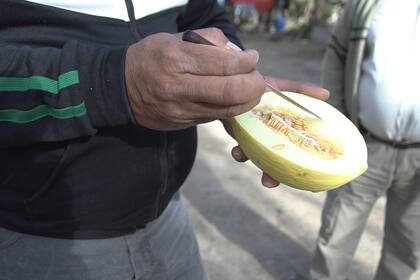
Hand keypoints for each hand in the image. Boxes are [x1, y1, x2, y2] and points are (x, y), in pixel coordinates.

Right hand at [125, 28, 265, 130]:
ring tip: (251, 89)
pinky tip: (235, 99)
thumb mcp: (174, 38)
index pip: (223, 63)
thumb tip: (238, 54)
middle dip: (254, 85)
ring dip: (248, 100)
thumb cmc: (151, 57)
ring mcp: (181, 109)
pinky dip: (232, 108)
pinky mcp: (183, 123)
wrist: (122, 88)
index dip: (246, 62)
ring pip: (227, 110)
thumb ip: (209, 40)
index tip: (252, 58)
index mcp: (175, 59)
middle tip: (258, 78)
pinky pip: (215, 117)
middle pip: (230, 92)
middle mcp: (178, 87)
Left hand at [225, 77, 329, 187]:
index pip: (303, 152)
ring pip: (260, 161)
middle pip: (280, 164)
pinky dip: (240, 154)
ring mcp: (256, 142)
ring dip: (258, 168)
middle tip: (273, 183)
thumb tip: (326, 94)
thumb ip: (302, 90)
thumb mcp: (283, 88)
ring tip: (254, 167)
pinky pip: (241, 152)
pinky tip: (238, 151)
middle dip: (276, 177)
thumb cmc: (263, 88)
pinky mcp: (240, 140)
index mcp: (289, 131)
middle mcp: (274, 140)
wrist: (235, 85)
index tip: (314, 188)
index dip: (309, 171)